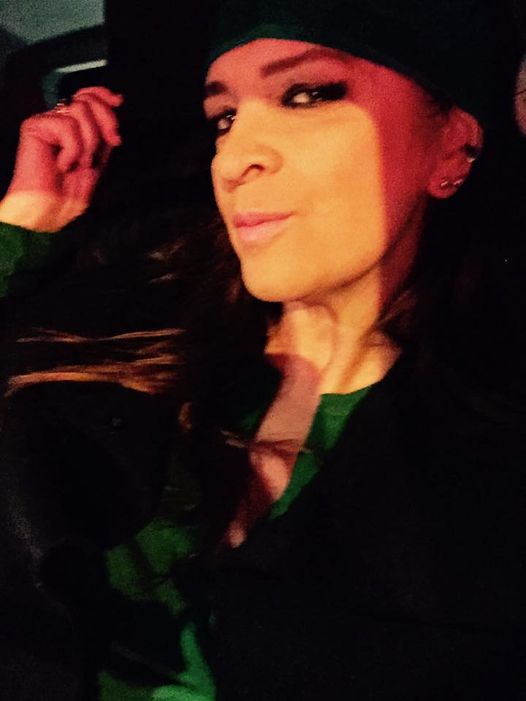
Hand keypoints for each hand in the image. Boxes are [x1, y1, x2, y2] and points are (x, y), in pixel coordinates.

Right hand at [0, 87, 122, 231]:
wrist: (50, 211)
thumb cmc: (69, 194)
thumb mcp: (97, 160)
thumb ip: (104, 134)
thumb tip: (114, 103)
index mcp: (74, 129)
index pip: (87, 96)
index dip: (103, 94)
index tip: (118, 101)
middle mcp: (59, 121)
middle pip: (87, 99)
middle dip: (105, 120)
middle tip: (111, 141)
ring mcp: (47, 123)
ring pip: (80, 110)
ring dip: (89, 142)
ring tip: (78, 163)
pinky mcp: (35, 127)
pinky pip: (66, 125)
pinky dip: (72, 149)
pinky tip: (62, 164)